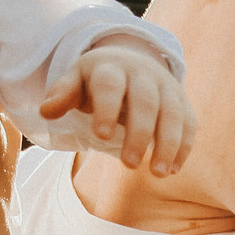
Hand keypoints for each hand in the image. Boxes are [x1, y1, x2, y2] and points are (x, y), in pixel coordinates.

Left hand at [40, 44, 194, 174]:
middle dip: (139, 133)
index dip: (107, 109)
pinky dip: (184, 147)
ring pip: (173, 114)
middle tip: (128, 164)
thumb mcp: (77, 80)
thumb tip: (46, 111)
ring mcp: (166, 88)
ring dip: (168, 144)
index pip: (111, 86)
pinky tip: (173, 170)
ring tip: (158, 174)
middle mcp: (143, 75)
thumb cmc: (98, 80)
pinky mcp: (182, 102)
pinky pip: (188, 123)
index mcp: (112, 68)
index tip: (101, 137)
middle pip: (145, 102)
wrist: (133, 61)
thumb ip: (63, 94)